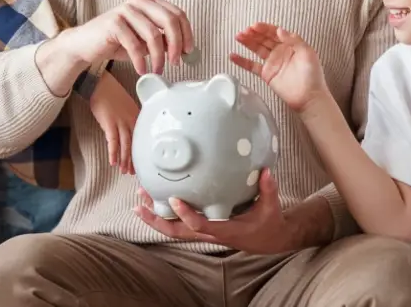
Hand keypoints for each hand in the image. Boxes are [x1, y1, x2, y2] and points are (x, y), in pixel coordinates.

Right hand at [60, 0, 193, 75]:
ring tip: (157, 70)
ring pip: (153, 34)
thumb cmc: (117, 42)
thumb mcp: (145, 41)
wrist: (85, 45)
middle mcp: (139, 1)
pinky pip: (135, 44)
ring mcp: (125, 10)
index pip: (178, 14)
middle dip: (176, 44)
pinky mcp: (113, 22)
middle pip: (169, 20)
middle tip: (176, 62)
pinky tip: (142, 70)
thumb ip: (163, 40)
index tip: (189, 52)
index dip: (187, 33)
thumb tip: (184, 50)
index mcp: (150, 1)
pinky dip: (141, 60)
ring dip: (159, 57)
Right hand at [90, 72, 138, 173]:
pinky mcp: (109, 123)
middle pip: (134, 143)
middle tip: (133, 173)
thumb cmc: (110, 93)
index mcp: (136, 115)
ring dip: (124, 160)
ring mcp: (120, 121)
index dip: (139, 152)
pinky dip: (113, 153)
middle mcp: (131, 119)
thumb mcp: (125, 105)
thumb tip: (127, 130)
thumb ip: (129, 117)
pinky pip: (113, 141)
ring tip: (124, 171)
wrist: (100, 83)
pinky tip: (113, 162)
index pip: (140, 137)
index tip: (139, 163)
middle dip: (133, 160)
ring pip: (125, 145)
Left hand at [134, 170, 295, 253]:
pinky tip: (155, 201)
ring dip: (156, 217)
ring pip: (175, 230)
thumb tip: (266, 171)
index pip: (200, 226)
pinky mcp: (203, 228)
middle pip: (177, 232)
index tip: (173, 200)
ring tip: (140, 200)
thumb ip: (268, 189)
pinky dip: (165, 215)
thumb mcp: (270, 207)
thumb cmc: (268, 223)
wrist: (269, 240)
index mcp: (225, 230)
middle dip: (157, 220)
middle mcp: (211, 233)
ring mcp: (205, 232)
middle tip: (140, 204)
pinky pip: (179, 225)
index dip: (186, 215)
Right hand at [232, 23, 327, 112]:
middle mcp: (280, 51)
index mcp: (290, 44)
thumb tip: (280, 30)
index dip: (264, 28)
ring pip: (256, 48)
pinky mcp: (266, 74)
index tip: (255, 26)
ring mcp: (272, 62)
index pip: (274, 32)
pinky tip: (233, 55)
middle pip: (263, 39)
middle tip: (245, 31)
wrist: (309, 97)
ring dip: (247, 42)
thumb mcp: (308, 53)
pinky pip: (251, 65)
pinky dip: (242, 61)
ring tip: (238, 36)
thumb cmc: (313, 75)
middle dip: (254, 33)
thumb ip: (294, 40)